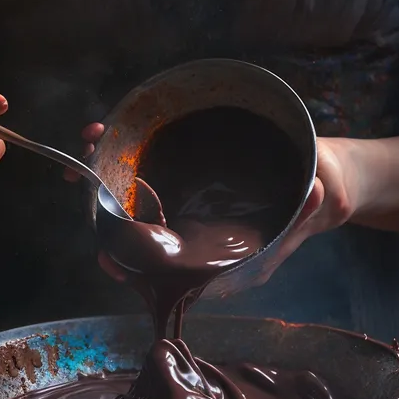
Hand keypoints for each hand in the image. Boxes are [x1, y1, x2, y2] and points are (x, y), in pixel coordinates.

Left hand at [75, 122, 358, 286]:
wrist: (316, 176)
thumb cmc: (313, 195)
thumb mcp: (316, 199)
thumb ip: (308, 203)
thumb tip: (314, 190)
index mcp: (219, 254)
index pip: (170, 269)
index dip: (137, 265)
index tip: (108, 257)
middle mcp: (195, 232)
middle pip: (140, 232)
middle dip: (106, 212)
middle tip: (83, 182)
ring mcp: (187, 203)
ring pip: (136, 198)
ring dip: (106, 173)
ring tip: (90, 143)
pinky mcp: (185, 174)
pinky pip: (147, 165)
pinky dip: (123, 149)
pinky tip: (108, 129)